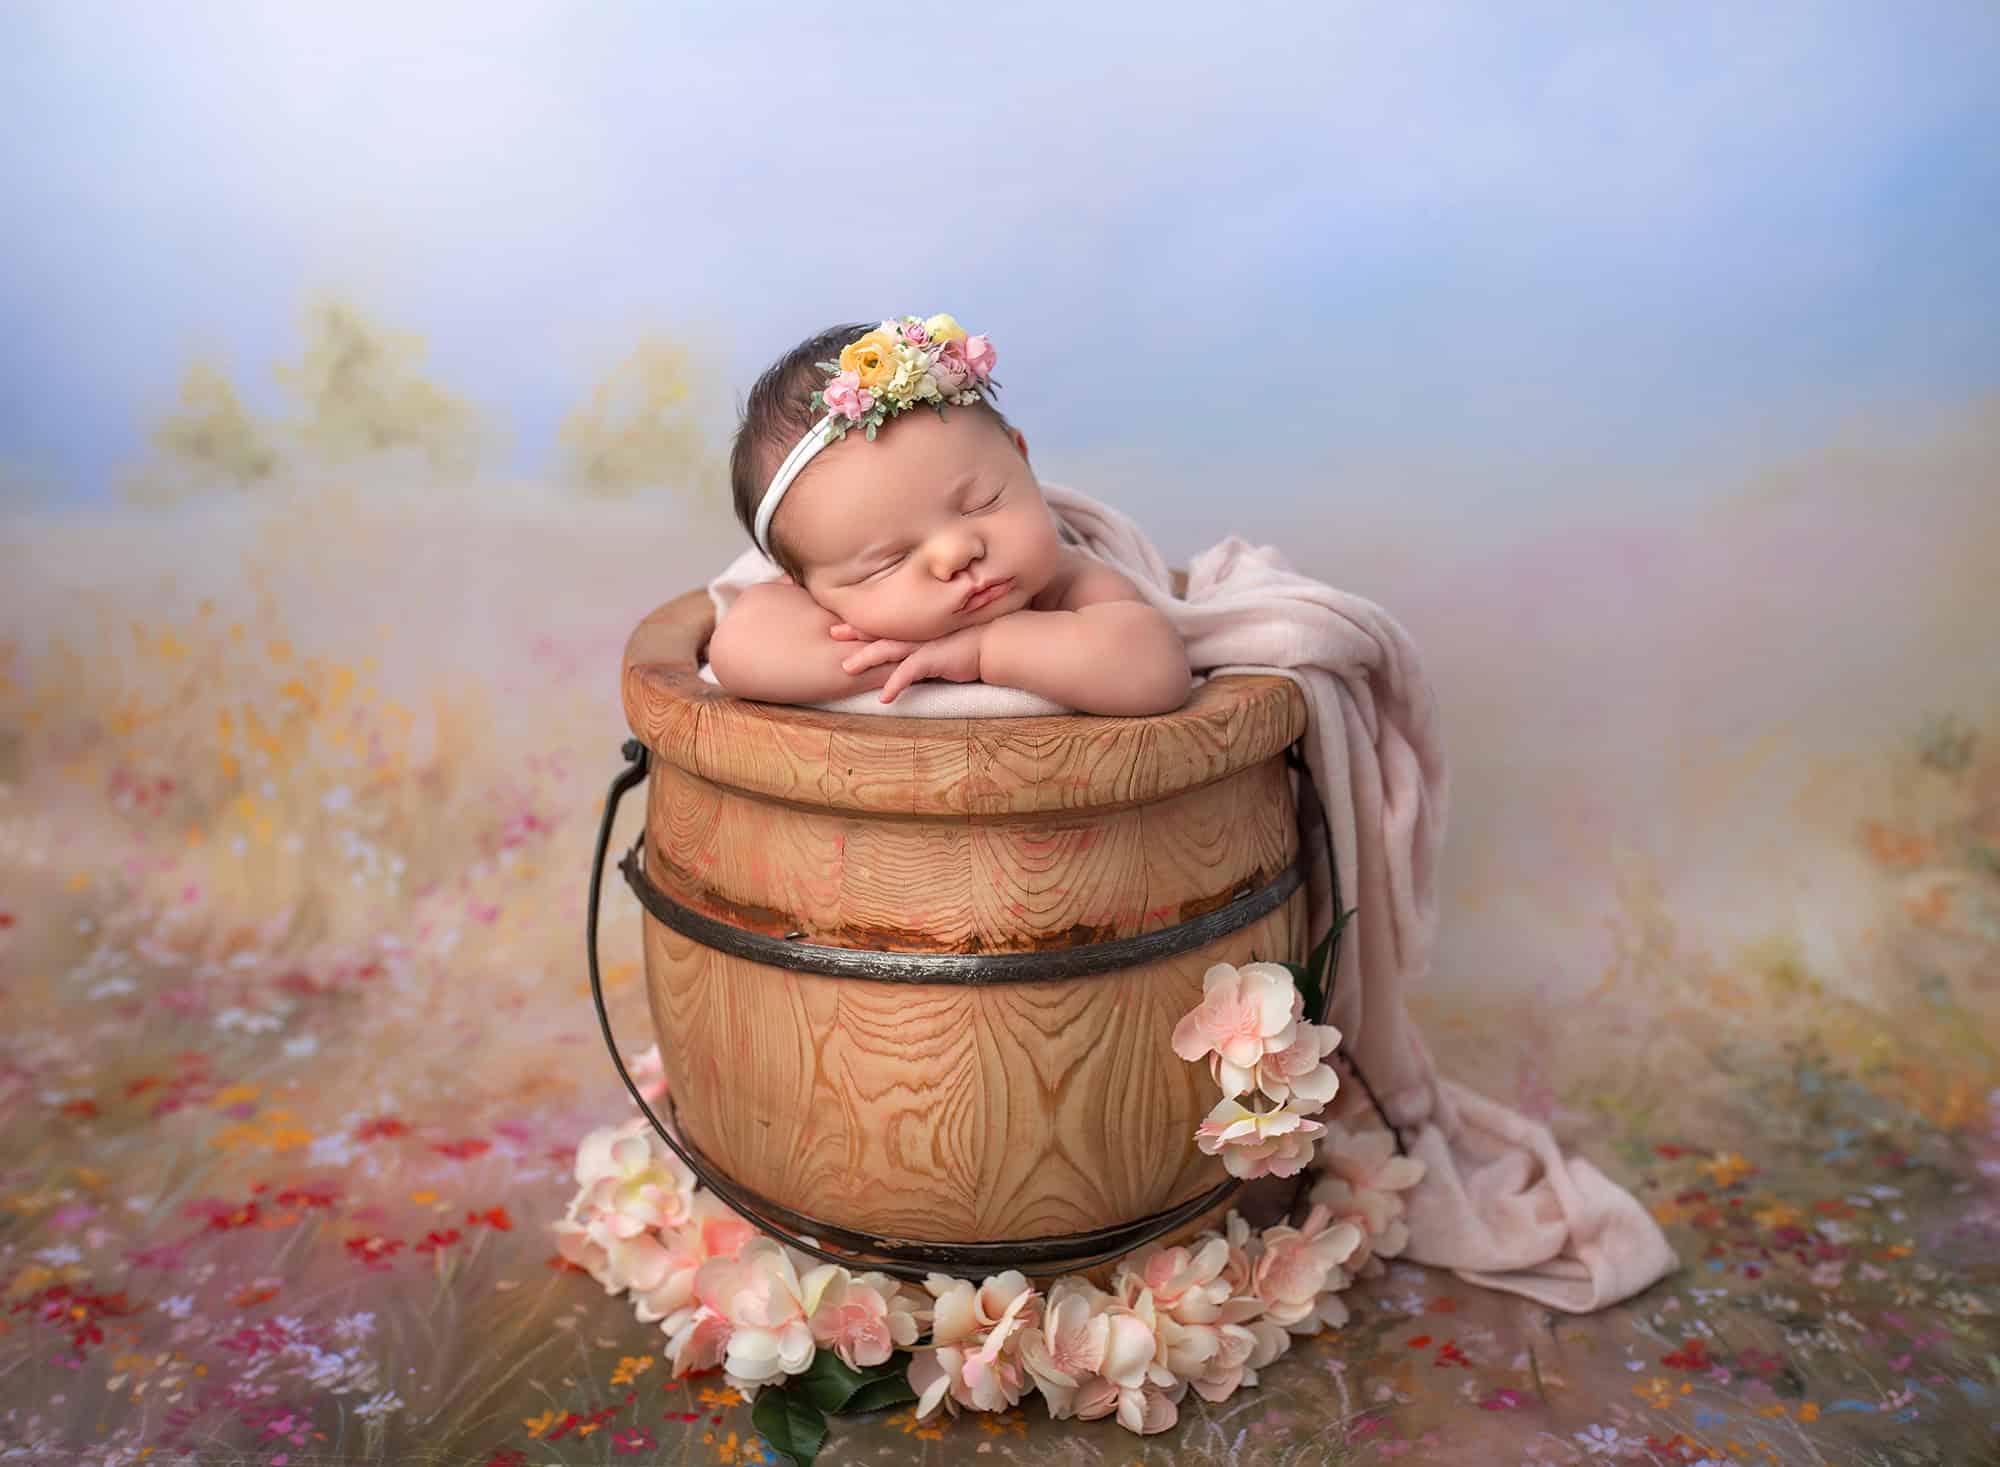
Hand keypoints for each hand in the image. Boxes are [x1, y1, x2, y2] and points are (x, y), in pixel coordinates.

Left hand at [841, 625, 985, 703]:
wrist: (997, 643)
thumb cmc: (974, 642)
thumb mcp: (945, 642)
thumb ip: (928, 648)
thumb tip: (917, 659)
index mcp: (918, 629)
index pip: (886, 625)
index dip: (864, 623)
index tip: (843, 621)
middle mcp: (917, 635)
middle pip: (880, 632)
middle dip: (855, 632)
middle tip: (832, 632)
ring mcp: (924, 646)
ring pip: (888, 650)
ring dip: (866, 659)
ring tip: (846, 668)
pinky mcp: (934, 659)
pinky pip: (909, 672)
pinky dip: (896, 684)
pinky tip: (885, 698)